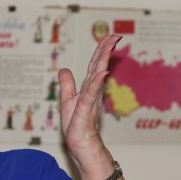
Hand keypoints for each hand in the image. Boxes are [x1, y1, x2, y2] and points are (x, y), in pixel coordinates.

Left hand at [58, 34, 120, 164]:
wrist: (79, 144)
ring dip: (104, 60)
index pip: (95, 65)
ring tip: (110, 46)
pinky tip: (102, 72)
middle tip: (116, 35)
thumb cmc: (76, 125)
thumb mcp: (67, 100)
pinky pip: (91, 94)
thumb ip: (67, 85)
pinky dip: (96, 82)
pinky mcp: (86, 110)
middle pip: (99, 66)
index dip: (101, 50)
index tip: (109, 36)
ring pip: (97, 76)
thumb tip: (64, 69)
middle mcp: (92, 91)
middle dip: (106, 50)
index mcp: (88, 87)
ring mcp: (90, 99)